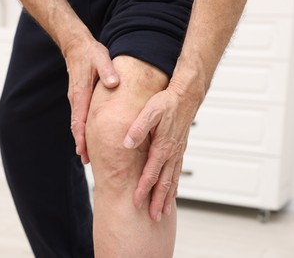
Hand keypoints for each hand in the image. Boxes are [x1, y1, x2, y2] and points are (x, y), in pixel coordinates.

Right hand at [64, 38, 119, 163]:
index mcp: (80, 94)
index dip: (81, 137)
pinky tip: (88, 137)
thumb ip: (108, 71)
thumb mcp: (101, 59)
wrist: (77, 46)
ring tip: (87, 155)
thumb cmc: (90, 54)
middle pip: (76, 127)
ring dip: (81, 139)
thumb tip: (114, 84)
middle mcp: (76, 100)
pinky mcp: (79, 98)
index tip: (83, 151)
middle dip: (81, 144)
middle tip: (87, 161)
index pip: (78, 120)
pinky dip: (82, 130)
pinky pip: (79, 117)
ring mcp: (76, 100)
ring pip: (77, 124)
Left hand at [123, 81, 200, 221]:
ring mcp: (177, 153)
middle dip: (158, 201)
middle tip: (153, 217)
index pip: (151, 173)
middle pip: (164, 183)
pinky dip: (174, 186)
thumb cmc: (167, 102)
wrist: (187, 96)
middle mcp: (171, 153)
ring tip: (163, 212)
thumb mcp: (150, 111)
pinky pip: (177, 172)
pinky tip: (172, 193)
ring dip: (167, 198)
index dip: (144, 189)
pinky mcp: (179, 150)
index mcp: (163, 146)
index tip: (137, 202)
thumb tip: (127, 143)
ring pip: (172, 180)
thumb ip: (139, 127)